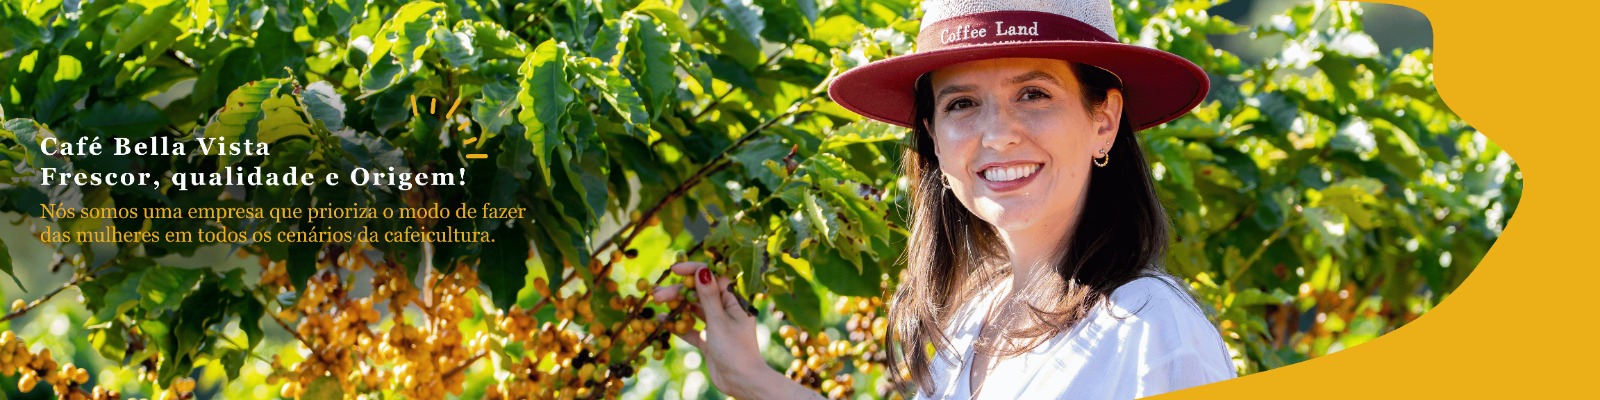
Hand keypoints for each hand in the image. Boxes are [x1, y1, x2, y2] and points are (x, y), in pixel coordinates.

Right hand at [651, 262, 767, 397]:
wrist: (741, 382)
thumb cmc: (735, 349)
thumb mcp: (719, 320)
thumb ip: (708, 296)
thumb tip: (702, 271)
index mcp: (735, 300)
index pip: (714, 277)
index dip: (694, 270)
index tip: (675, 269)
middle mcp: (726, 309)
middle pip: (700, 293)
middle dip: (678, 292)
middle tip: (657, 294)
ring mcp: (717, 325)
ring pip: (694, 309)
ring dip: (676, 306)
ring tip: (656, 302)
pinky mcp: (709, 340)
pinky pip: (692, 328)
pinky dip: (678, 324)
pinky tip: (661, 321)